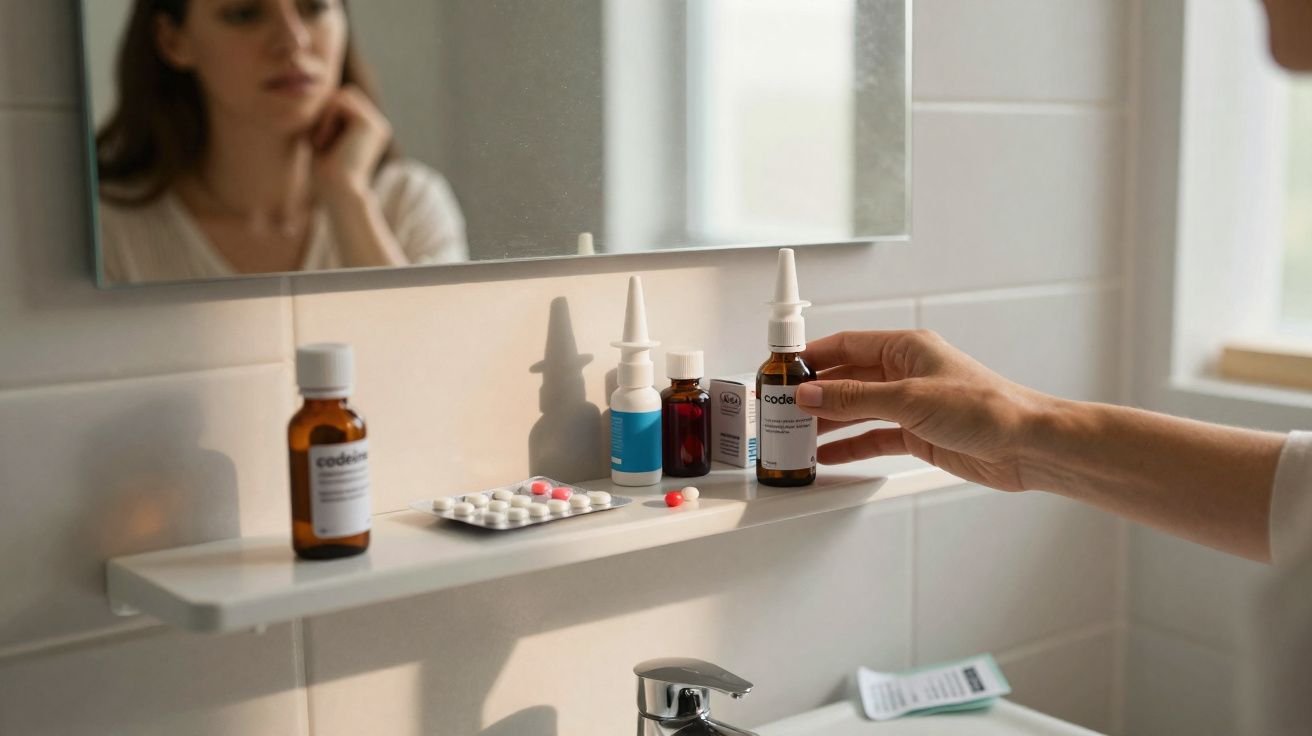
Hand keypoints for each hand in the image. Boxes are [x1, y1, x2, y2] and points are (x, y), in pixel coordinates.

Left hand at [311, 85, 391, 199]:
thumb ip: (327, 116)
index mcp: (372, 130)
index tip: (322, 144)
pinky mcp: (368, 122)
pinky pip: (339, 101)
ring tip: (326, 142)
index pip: (344, 101)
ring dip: (326, 117)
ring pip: (343, 95)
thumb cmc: (326, 173)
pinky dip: (327, 120)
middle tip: (323, 142)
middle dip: (328, 113)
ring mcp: (377, 122)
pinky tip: (327, 141)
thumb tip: (324, 93)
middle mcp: (378, 125)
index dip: (327, 116)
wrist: (338, 192)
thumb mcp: (324, 138)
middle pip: (345, 94)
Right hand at [795, 330, 1053, 491]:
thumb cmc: (986, 408)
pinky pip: (873, 436)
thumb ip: (854, 398)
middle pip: (847, 378)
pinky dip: (850, 445)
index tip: (781, 369)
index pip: (845, 345)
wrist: (1026, 445)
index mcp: (905, 348)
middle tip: (782, 407)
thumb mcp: (909, 399)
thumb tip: (811, 394)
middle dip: (814, 393)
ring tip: (797, 434)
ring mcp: (911, 404)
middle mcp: (905, 372)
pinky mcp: (917, 434)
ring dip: (828, 421)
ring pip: (857, 409)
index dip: (811, 356)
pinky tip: (829, 454)